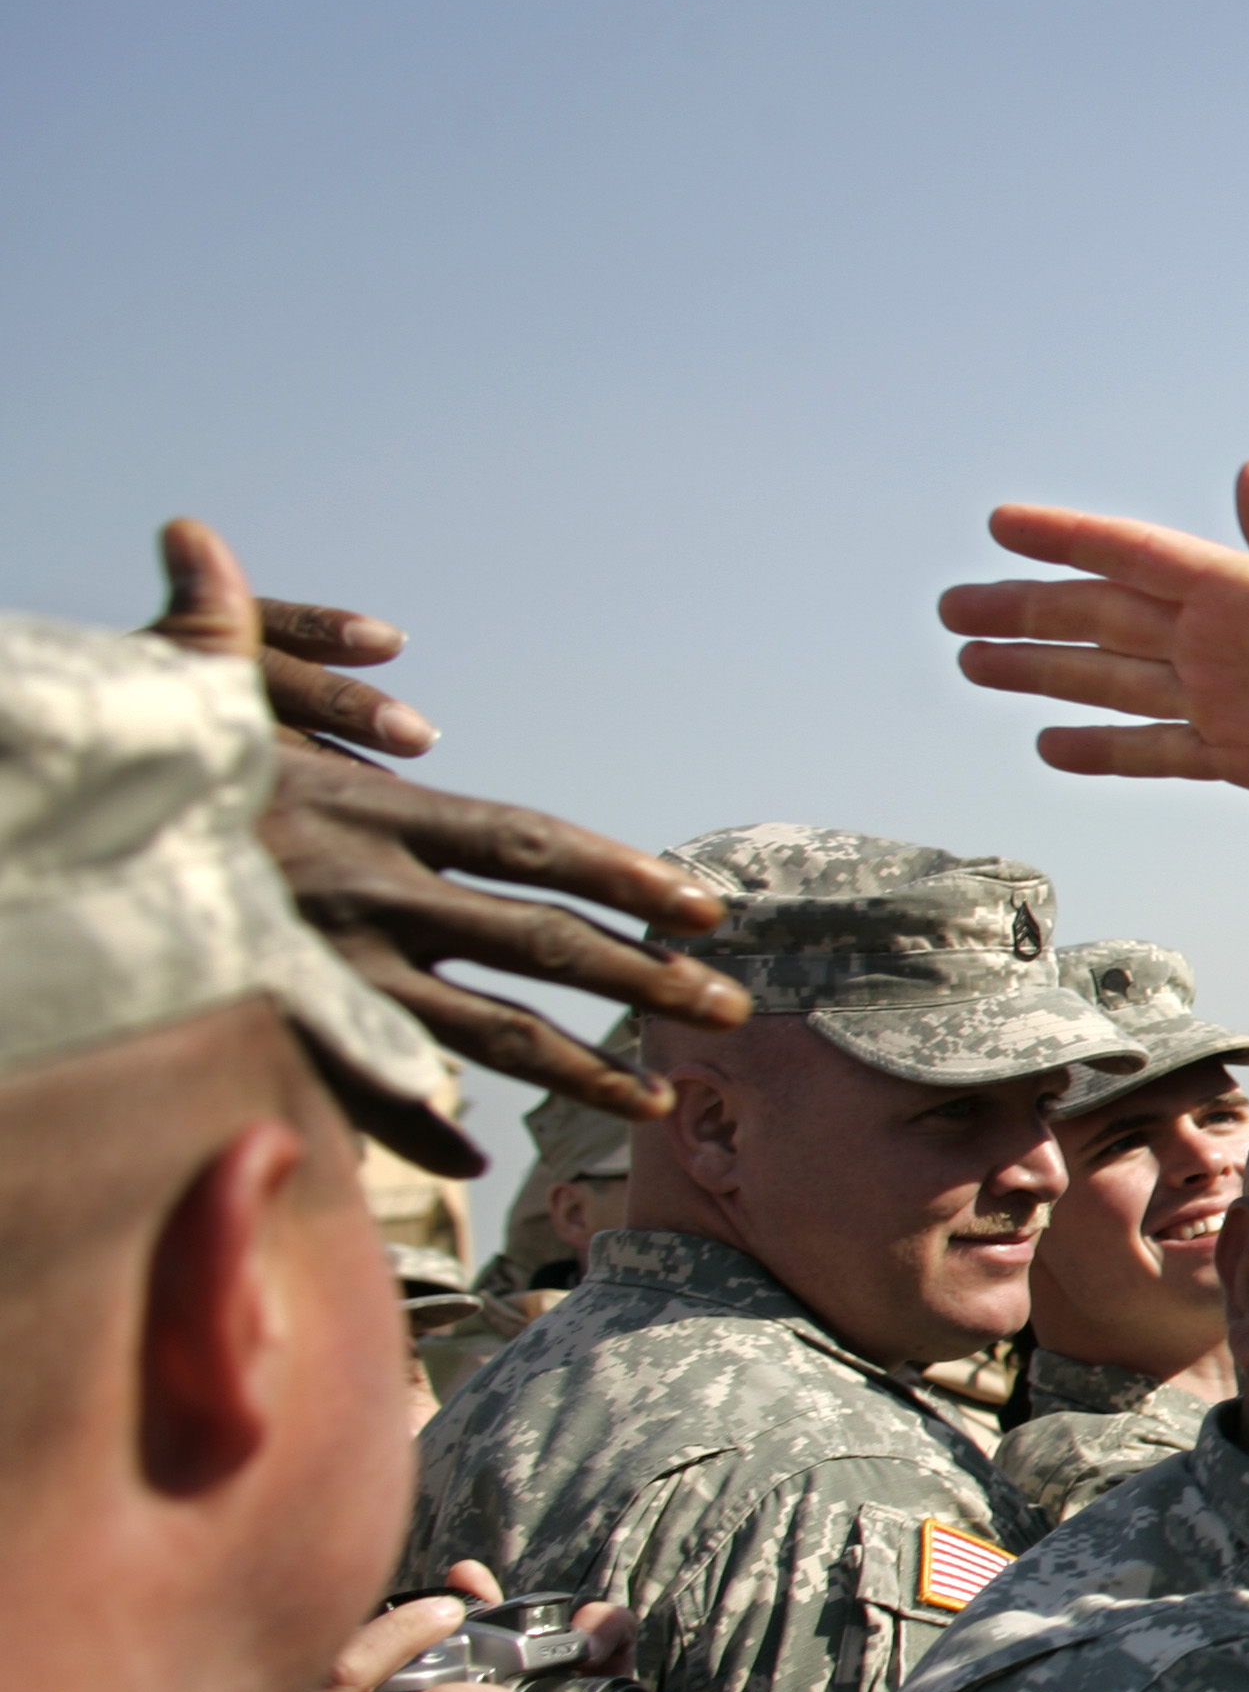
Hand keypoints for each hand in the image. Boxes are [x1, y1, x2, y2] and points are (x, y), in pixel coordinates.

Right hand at [150, 522, 746, 1113]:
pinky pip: (373, 1091)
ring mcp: (328, 971)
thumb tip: (196, 536)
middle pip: (538, 946)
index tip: (704, 906)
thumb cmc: (109, 777)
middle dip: (645, 979)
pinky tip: (485, 1155)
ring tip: (662, 1104)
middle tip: (734, 1009)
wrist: (34, 857)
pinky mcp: (282, 1033)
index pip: (528, 845)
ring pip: (483, 1034)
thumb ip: (219, 638)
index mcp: (366, 817)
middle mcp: (364, 896)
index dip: (623, 874)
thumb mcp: (168, 699)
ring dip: (580, 1071)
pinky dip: (426, 1126)